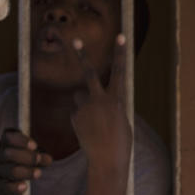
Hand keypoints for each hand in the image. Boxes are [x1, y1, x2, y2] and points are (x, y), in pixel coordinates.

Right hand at [0, 128, 51, 194]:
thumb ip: (33, 156)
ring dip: (24, 173)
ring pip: (6, 172)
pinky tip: (23, 188)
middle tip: (39, 160)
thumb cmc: (6, 166)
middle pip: (7, 154)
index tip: (34, 146)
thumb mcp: (18, 156)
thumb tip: (48, 160)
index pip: (8, 137)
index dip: (21, 140)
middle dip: (27, 157)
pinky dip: (11, 189)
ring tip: (38, 174)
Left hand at [70, 34, 131, 175]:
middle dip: (82, 56)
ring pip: (79, 97)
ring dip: (82, 103)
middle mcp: (100, 99)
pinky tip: (86, 130)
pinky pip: (76, 112)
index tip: (120, 36)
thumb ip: (109, 104)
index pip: (120, 71)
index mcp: (117, 98)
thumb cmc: (119, 141)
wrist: (107, 159)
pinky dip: (79, 118)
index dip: (120, 53)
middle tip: (74, 40)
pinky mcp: (75, 117)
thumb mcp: (121, 118)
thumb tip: (95, 99)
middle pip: (89, 73)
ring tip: (91, 120)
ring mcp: (86, 108)